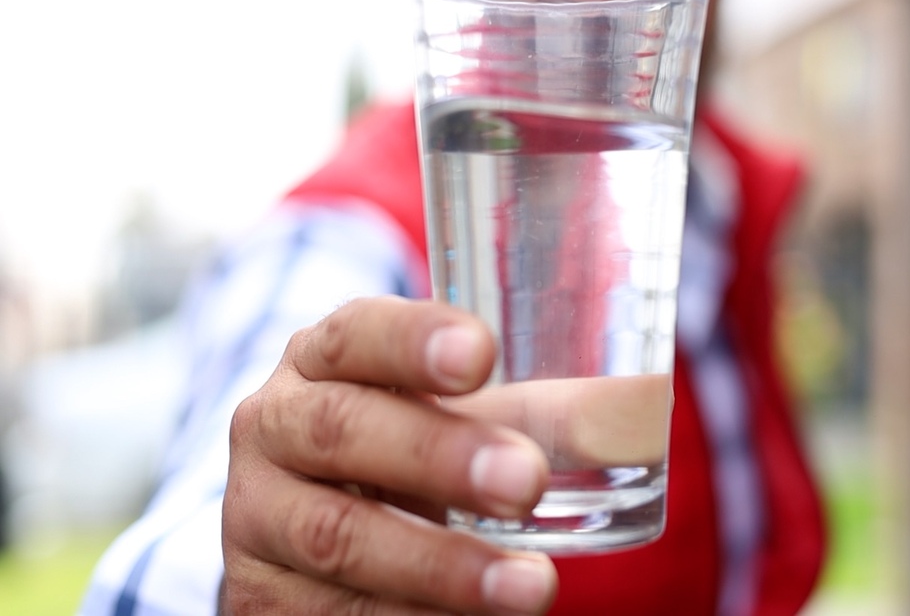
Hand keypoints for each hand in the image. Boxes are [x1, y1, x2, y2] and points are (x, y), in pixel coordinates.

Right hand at [221, 296, 557, 614]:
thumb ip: (533, 411)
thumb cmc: (404, 445)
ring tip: (532, 588)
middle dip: (438, 456)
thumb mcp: (454, 417)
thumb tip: (643, 410)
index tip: (481, 353)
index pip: (355, 333)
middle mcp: (272, 427)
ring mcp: (255, 516)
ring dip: (439, 564)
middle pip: (341, 431)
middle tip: (525, 481)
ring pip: (338, 537)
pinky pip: (331, 614)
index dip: (412, 340)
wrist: (304, 524)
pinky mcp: (259, 596)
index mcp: (322, 360)